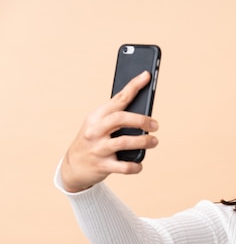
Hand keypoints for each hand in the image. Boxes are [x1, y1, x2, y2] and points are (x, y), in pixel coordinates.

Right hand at [60, 71, 159, 192]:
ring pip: (124, 142)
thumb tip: (145, 111)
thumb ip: (116, 118)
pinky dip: (136, 165)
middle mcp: (95, 130)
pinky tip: (139, 163)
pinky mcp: (102, 166)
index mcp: (97, 116)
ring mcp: (98, 149)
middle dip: (142, 120)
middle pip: (121, 119)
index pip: (118, 98)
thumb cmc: (93, 141)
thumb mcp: (99, 126)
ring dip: (144, 142)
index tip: (147, 76)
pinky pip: (124, 166)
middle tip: (155, 125)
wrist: (72, 167)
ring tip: (154, 141)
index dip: (134, 86)